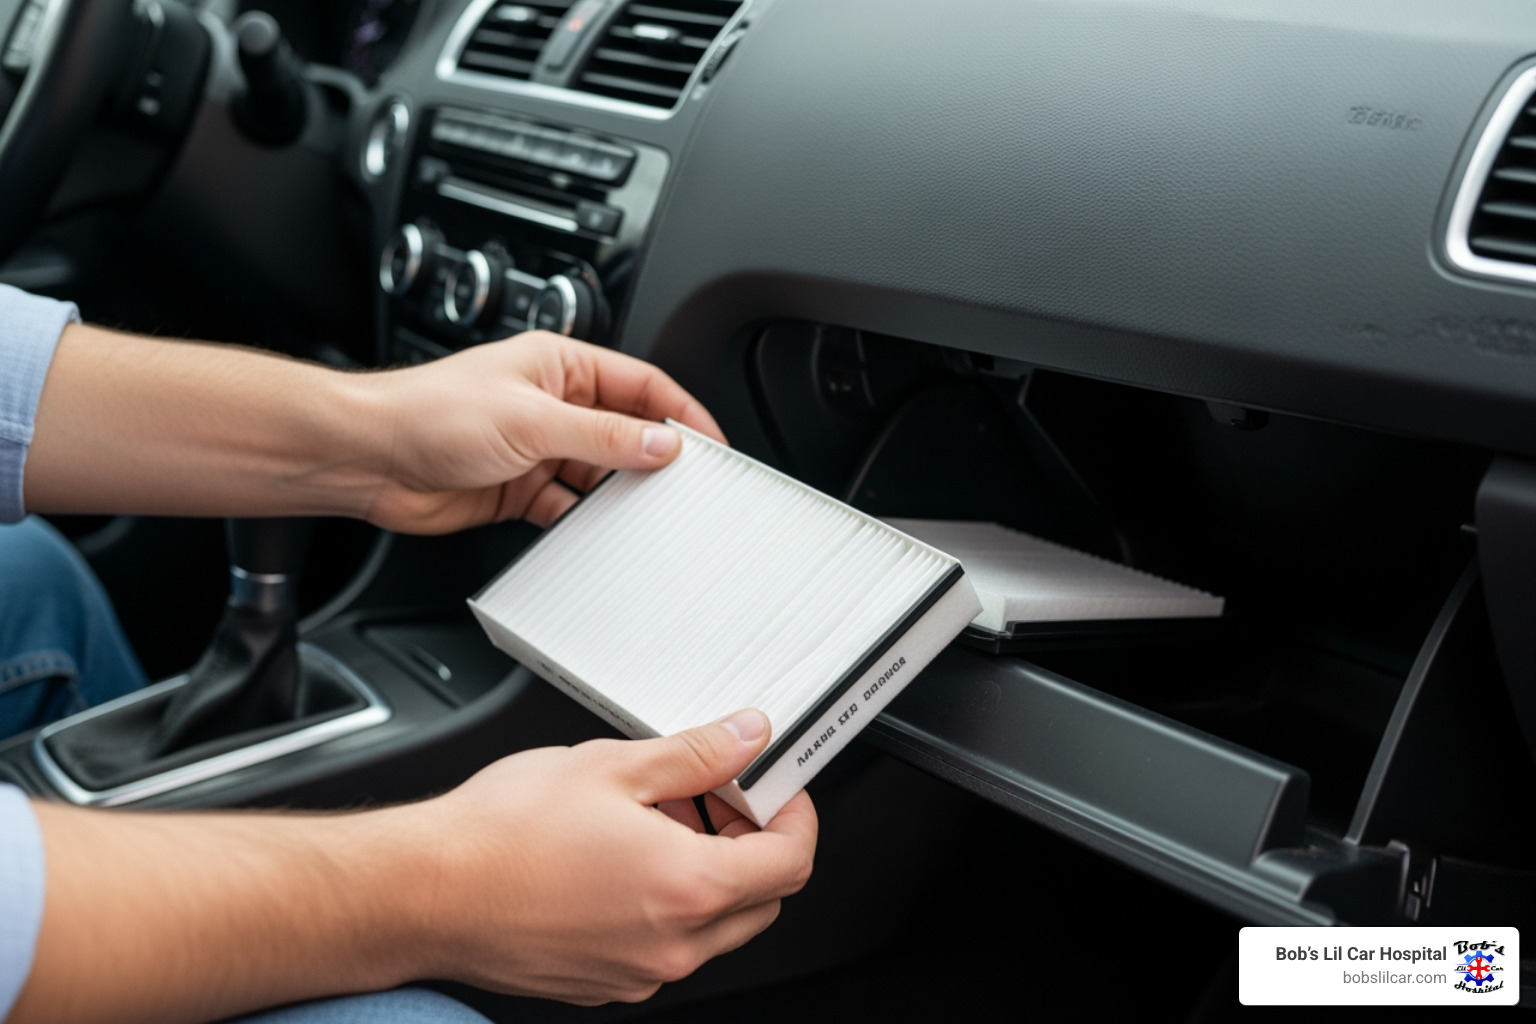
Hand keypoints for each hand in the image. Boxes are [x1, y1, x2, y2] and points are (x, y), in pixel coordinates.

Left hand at [363, 331, 724, 532]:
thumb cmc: (429, 413)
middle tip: (686, 488)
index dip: (681, 414)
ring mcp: (537, 446)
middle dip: (653, 459)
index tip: (712, 446)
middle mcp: (552, 403)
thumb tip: (662, 442)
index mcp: (561, 365)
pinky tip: (593, 534)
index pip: (642, 385)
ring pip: (599, 472)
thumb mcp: (532, 420)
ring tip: (643, 515)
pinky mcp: (519, 487)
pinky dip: (583, 522)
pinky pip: (568, 506)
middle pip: (625, 431)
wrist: (368, 458)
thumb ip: (604, 434)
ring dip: (617, 494)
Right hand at [404, 709, 817, 1004]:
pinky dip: (668, 903)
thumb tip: (745, 739)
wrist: (424, 891)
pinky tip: (626, 857)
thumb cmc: (502, 835)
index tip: (776, 788)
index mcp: (687, 889)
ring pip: (715, 928)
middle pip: (763, 900)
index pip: (791, 862)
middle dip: (754, 843)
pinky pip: (666, 946)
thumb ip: (697, 754)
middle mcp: (671, 945)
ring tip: (660, 818)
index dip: (795, 815)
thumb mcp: (613, 766)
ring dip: (710, 873)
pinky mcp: (604, 983)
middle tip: (718, 796)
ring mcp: (637, 971)